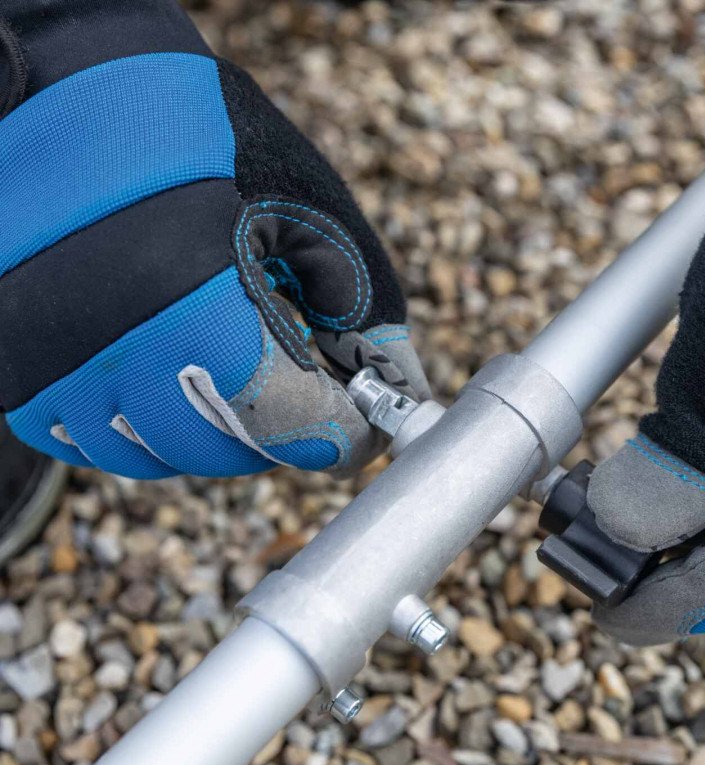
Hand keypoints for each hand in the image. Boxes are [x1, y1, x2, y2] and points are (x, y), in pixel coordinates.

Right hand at [0, 0, 427, 478]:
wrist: (72, 97)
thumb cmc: (202, 140)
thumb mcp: (310, 211)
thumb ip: (363, 313)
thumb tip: (396, 394)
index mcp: (194, 300)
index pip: (288, 423)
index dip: (340, 435)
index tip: (360, 428)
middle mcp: (110, 347)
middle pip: (223, 450)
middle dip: (279, 432)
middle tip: (301, 392)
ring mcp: (51, 365)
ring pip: (156, 456)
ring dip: (213, 432)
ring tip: (235, 375)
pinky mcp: (16, 370)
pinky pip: (93, 442)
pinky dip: (145, 428)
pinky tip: (173, 379)